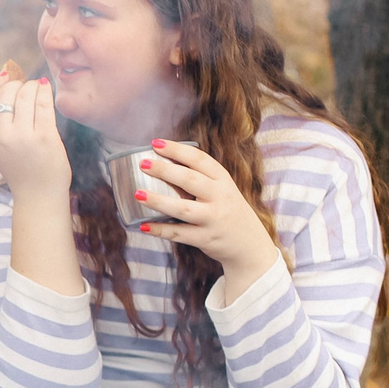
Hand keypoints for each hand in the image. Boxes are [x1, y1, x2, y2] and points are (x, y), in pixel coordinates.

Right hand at [0, 69, 68, 203]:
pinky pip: (43, 103)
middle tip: (25, 88)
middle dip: (16, 83)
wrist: (38, 194)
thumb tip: (3, 79)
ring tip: (37, 89)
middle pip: (6, 93)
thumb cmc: (21, 166)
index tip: (5, 77)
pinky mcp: (44, 136)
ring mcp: (23, 136)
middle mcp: (2, 136)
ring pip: (25, 94)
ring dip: (32, 85)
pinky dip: (44, 91)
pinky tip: (45, 88)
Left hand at [130, 140, 283, 298]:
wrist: (249, 244)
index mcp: (223, 180)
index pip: (200, 160)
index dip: (177, 150)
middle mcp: (220, 197)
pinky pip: (179, 234)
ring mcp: (213, 219)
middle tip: (144, 164)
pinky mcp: (206, 239)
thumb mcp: (222, 189)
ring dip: (159, 201)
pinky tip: (144, 226)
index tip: (156, 143)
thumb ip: (200, 178)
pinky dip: (161, 230)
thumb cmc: (227, 210)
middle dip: (165, 170)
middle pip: (190, 181)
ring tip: (138, 194)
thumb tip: (162, 162)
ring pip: (183, 209)